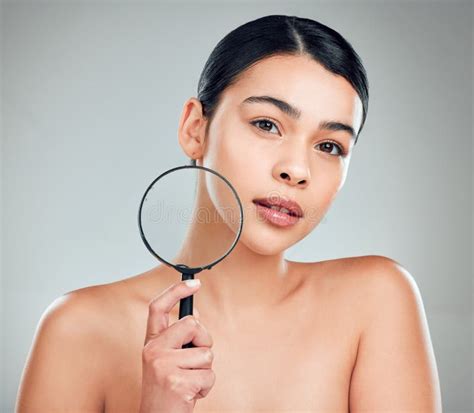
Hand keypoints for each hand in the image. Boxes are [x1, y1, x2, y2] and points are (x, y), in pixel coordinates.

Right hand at [138, 279, 215, 412]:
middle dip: (204, 340)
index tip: (194, 282)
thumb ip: (179, 337)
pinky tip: (191, 394)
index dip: (176, 291)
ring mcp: (163, 365)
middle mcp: (153, 350)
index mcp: (151, 341)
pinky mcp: (176, 382)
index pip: (158, 307)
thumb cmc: (167, 388)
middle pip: (192, 324)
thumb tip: (195, 314)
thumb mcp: (168, 358)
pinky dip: (206, 386)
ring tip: (189, 381)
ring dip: (205, 370)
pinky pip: (209, 375)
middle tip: (195, 360)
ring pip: (206, 353)